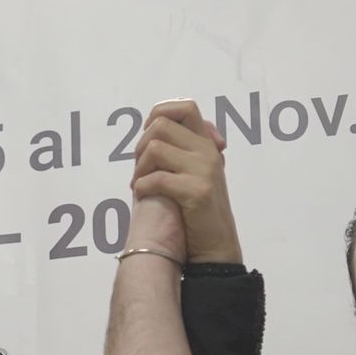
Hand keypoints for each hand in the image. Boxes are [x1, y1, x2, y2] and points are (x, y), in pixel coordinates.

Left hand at [131, 100, 242, 263]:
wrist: (215, 247)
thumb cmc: (197, 213)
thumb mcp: (194, 174)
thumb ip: (180, 151)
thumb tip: (153, 127)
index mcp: (207, 144)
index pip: (185, 106)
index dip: (159, 114)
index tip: (149, 138)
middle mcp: (208, 152)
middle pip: (161, 125)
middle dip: (141, 146)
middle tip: (139, 169)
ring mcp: (205, 170)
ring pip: (156, 148)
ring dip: (139, 168)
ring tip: (140, 185)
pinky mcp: (198, 191)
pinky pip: (157, 178)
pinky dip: (142, 187)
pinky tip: (143, 196)